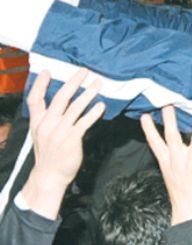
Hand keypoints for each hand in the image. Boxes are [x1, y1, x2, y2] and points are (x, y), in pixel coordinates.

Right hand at [22, 69, 105, 219]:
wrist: (49, 176)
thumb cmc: (49, 154)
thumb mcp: (41, 134)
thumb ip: (48, 118)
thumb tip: (60, 102)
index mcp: (38, 122)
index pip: (34, 100)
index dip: (40, 85)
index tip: (46, 71)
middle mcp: (47, 124)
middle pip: (60, 98)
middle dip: (73, 82)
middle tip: (85, 70)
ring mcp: (58, 132)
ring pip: (75, 107)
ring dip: (88, 93)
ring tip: (98, 83)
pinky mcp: (71, 139)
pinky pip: (84, 122)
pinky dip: (94, 112)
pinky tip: (102, 105)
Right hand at [140, 106, 191, 224]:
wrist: (188, 209)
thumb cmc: (180, 191)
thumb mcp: (169, 173)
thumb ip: (171, 157)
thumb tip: (172, 144)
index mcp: (166, 161)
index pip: (154, 142)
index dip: (149, 129)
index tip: (145, 115)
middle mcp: (177, 159)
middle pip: (172, 135)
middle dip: (170, 119)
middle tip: (169, 104)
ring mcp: (191, 162)